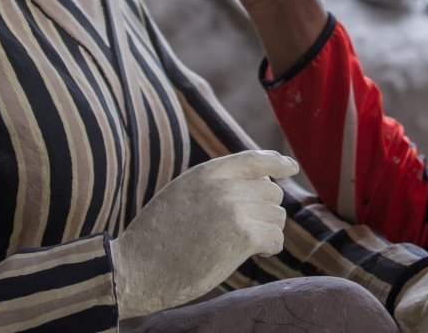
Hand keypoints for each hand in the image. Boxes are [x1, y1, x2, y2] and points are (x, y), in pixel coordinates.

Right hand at [111, 150, 298, 318]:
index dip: (277, 162)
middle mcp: (223, 185)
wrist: (137, 269)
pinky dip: (271, 247)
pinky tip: (257, 254)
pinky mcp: (242, 236)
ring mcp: (234, 209)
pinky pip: (275, 237)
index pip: (254, 158)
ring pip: (276, 215)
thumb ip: (213, 184)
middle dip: (266, 211)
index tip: (291, 167)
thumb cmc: (156, 239)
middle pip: (271, 191)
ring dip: (268, 230)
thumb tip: (253, 182)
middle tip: (249, 230)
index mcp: (207, 172)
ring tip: (246, 244)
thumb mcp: (181, 194)